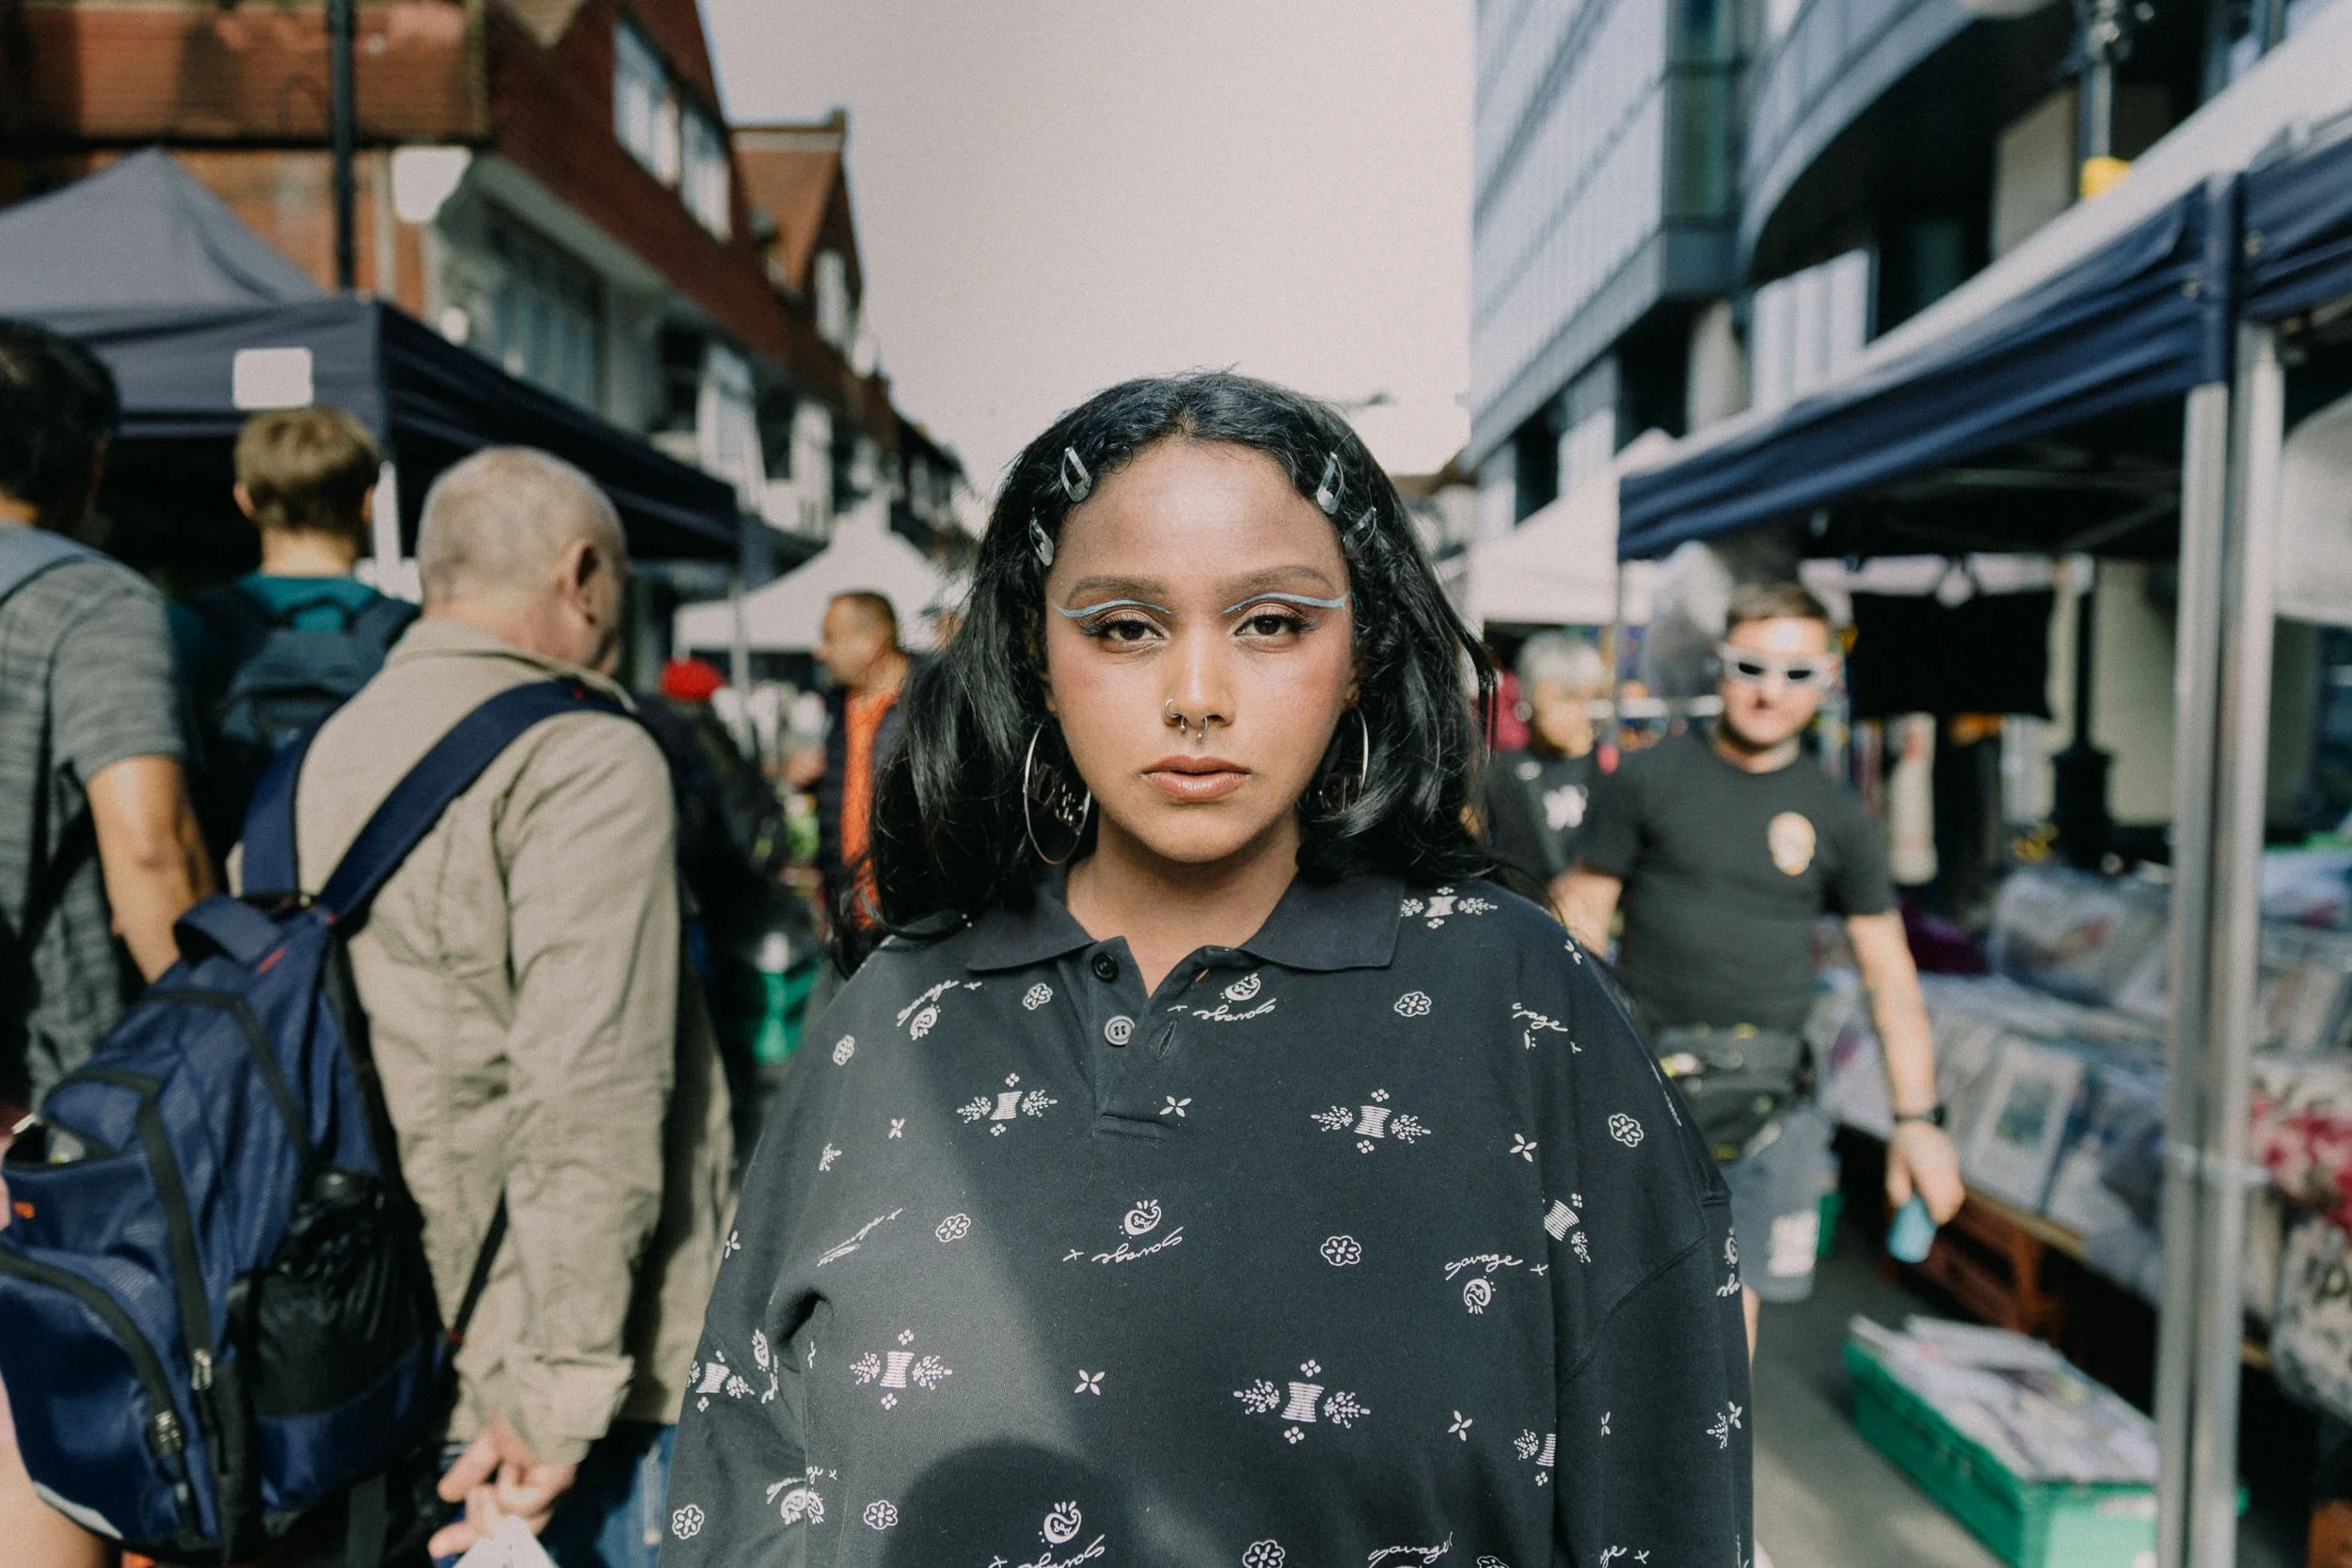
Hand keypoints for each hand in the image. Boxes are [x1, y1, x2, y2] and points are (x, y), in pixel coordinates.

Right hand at [427, 1412, 578, 1558]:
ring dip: (486, 1507)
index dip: (467, 1537)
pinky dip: (503, 1489)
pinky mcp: (553, 1484)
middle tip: (463, 1510)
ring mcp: (550, 1493)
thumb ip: (471, 1469)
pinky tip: (510, 1467)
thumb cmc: (525, 1410)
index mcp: (529, 1488)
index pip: (499, 1525)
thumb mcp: (490, 1444)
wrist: (546, 1389)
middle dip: (472, 1529)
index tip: (437, 1547)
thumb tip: (446, 1494)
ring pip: (507, 1528)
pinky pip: (515, 1506)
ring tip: (489, 1482)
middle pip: (503, 1534)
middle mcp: (543, 1497)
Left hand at [1886, 1120, 1965, 1225]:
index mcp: (1925, 1169)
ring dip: (1950, 1204)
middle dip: (1945, 1212)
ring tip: (1938, 1210)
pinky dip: (1952, 1193)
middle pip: (1950, 1198)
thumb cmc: (1903, 1144)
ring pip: (1957, 1192)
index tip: (1932, 1220)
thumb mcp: (1894, 1164)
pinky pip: (1957, 1183)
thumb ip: (1896, 1186)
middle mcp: (1941, 1168)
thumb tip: (1901, 1205)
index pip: (1937, 1198)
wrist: (1918, 1121)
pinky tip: (1942, 1196)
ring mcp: (1950, 1164)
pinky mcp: (1953, 1161)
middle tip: (1934, 1219)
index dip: (1937, 1212)